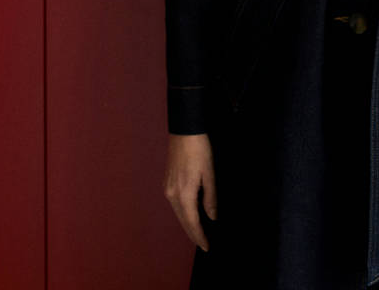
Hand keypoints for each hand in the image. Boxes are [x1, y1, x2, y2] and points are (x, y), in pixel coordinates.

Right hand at [163, 133, 216, 251]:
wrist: (184, 131)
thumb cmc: (200, 150)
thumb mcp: (209, 174)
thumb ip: (210, 197)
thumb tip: (212, 217)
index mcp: (184, 194)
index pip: (192, 222)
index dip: (199, 236)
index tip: (206, 247)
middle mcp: (172, 195)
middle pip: (183, 221)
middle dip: (193, 234)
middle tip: (204, 244)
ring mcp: (167, 189)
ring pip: (178, 213)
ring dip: (188, 224)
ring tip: (199, 233)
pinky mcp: (167, 182)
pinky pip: (175, 205)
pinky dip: (183, 213)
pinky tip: (190, 214)